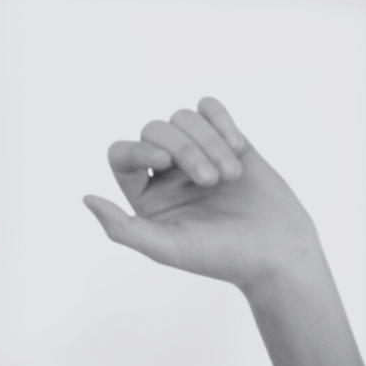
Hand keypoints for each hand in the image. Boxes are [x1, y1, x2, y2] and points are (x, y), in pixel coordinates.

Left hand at [83, 98, 324, 298]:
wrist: (279, 253)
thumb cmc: (224, 256)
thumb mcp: (168, 249)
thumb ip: (122, 229)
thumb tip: (86, 199)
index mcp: (146, 196)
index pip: (122, 153)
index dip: (138, 148)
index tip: (164, 160)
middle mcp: (168, 171)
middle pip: (155, 130)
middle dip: (185, 149)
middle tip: (211, 181)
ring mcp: (199, 153)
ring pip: (185, 118)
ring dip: (210, 143)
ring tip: (231, 176)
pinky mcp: (229, 142)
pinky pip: (210, 109)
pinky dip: (221, 121)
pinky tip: (239, 147)